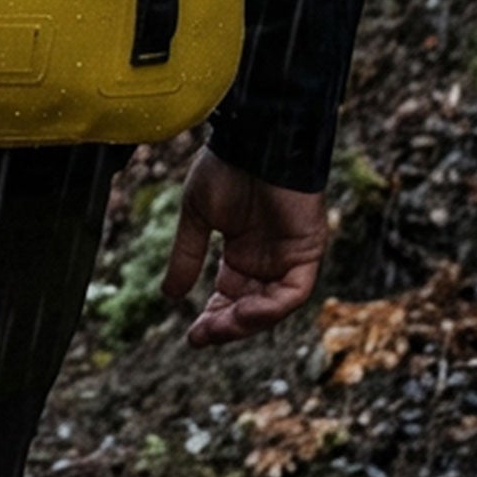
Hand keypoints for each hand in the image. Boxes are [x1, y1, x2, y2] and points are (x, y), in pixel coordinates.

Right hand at [161, 147, 328, 347]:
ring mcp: (288, 257)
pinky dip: (271, 307)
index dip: (212, 317)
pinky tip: (245, 311)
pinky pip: (293, 292)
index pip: (229, 296)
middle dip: (225, 326)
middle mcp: (267, 259)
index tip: (192, 335)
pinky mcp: (307, 252)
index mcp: (242, 251)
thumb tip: (169, 295)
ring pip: (271, 306)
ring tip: (218, 327)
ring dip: (246, 321)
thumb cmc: (225, 167)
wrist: (255, 140)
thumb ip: (187, 255)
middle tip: (201, 336)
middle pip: (250, 307)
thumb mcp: (197, 217)